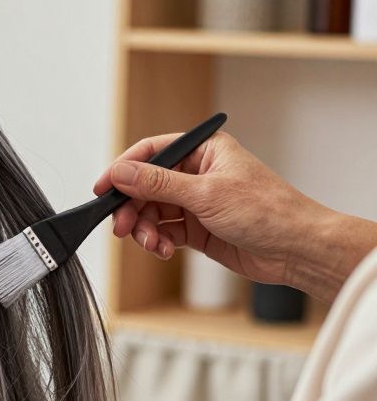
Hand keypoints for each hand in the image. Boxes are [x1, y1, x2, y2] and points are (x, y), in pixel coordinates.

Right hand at [93, 130, 374, 301]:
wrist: (297, 249)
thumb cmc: (268, 212)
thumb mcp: (206, 194)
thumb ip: (157, 183)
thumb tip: (121, 172)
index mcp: (205, 151)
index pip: (152, 152)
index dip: (123, 169)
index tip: (103, 188)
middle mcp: (198, 173)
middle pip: (146, 186)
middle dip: (132, 208)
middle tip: (122, 227)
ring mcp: (197, 202)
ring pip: (152, 212)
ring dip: (144, 229)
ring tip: (150, 243)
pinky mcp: (197, 228)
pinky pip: (164, 231)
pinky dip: (157, 241)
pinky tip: (163, 250)